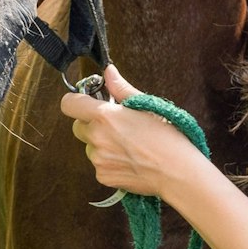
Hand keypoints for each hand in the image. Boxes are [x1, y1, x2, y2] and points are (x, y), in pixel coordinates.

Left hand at [59, 65, 197, 200]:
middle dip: (91, 124)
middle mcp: (97, 138)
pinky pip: (98, 164)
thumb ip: (121, 88)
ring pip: (89, 147)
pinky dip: (109, 162)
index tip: (87, 103)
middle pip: (78, 126)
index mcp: (105, 116)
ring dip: (101, 144)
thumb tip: (109, 72)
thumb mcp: (147, 106)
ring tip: (128, 146)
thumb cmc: (167, 138)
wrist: (178, 173)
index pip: (69, 104)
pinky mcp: (103, 176)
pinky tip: (129, 160)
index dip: (76, 101)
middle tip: (116, 126)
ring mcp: (98, 159)